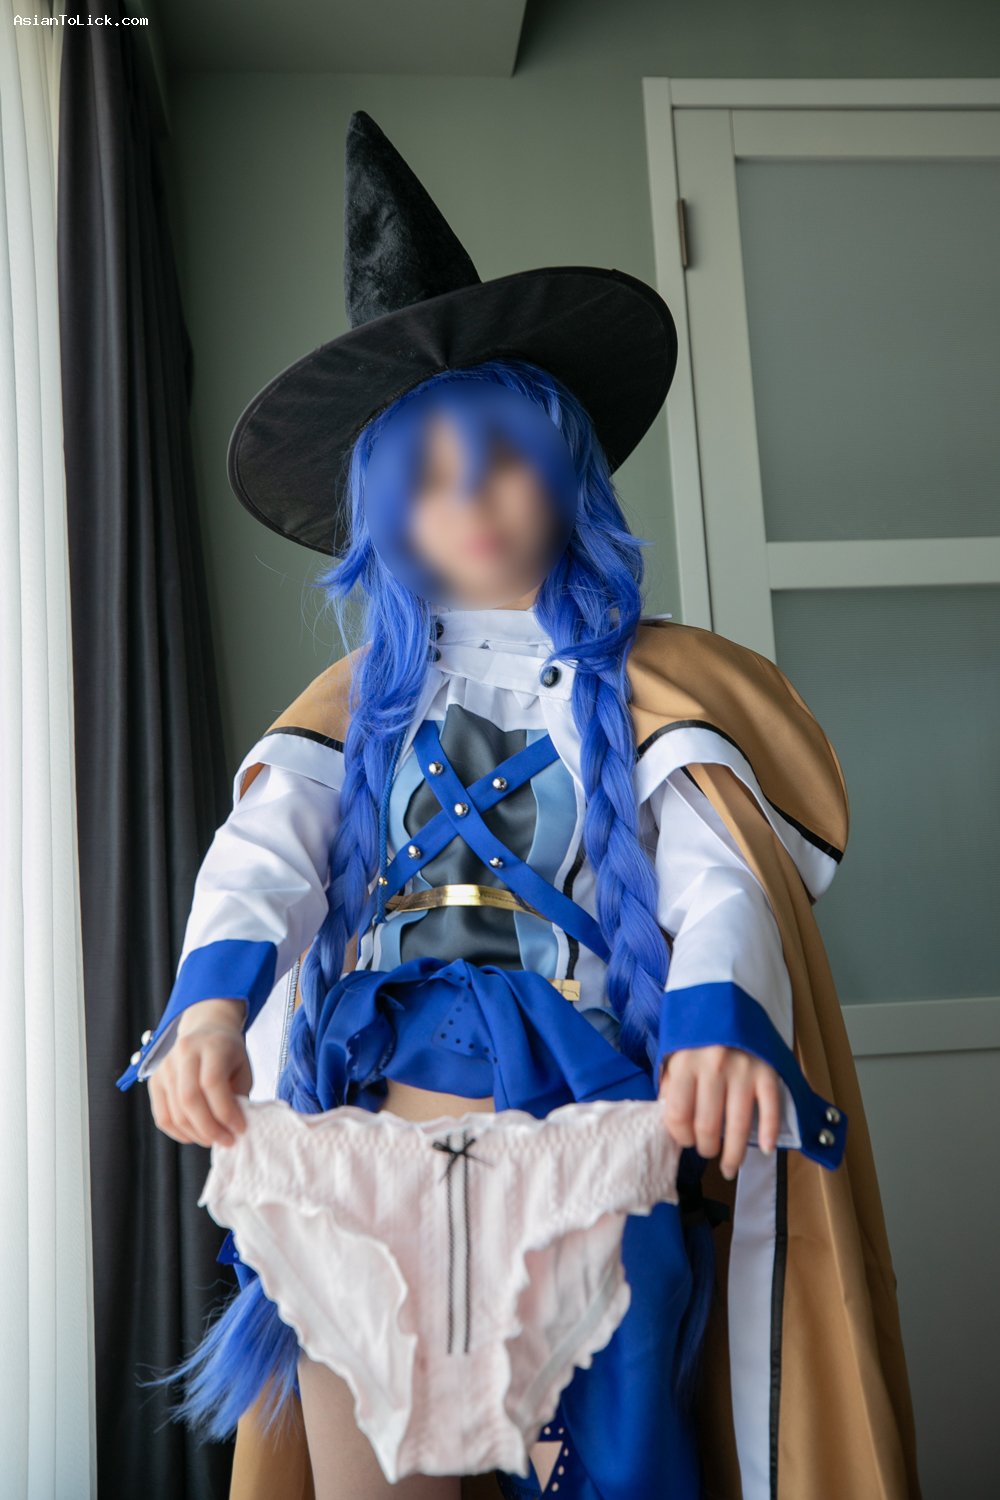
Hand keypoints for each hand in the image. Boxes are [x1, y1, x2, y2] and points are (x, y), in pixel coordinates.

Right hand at [148, 998, 251, 1147]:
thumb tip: (231, 1129)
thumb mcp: (243, 1068)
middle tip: (227, 1140)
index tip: (240, 1128)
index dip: (226, 1112)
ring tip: (214, 1139)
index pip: (212, 1083)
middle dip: (210, 1128)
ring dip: (196, 1134)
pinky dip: (179, 1133)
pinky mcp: (154, 1081)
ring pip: (175, 1112)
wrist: (206, 1030)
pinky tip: (196, 1135)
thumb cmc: (229, 1054)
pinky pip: (162, 1117)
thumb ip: (238, 1096)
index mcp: (211, 1046)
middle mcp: (184, 1053)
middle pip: (189, 1099)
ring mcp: (165, 1067)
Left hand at [658, 1045, 781, 1178]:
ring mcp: (743, 1069)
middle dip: (706, 1148)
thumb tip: (674, 1124)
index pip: (678, 1115)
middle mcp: (713, 1067)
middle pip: (708, 1126)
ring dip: (734, 1154)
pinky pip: (770, 1108)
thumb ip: (672, 1086)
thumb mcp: (675, 1054)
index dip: (680, 1136)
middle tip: (708, 1152)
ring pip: (738, 1126)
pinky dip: (770, 1132)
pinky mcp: (767, 1070)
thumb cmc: (698, 1036)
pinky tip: (767, 1149)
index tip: (686, 1141)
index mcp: (685, 1063)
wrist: (728, 999)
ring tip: (730, 1166)